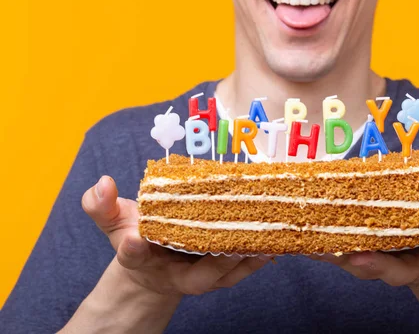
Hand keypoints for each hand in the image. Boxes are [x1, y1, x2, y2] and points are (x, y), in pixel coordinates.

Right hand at [81, 176, 270, 295]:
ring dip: (246, 259)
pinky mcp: (221, 274)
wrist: (155, 268)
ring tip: (265, 241)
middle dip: (216, 262)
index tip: (133, 237)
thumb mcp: (114, 221)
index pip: (134, 254)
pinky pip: (241, 269)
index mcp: (141, 257)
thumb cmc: (138, 237)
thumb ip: (101, 205)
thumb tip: (103, 183)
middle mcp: (174, 273)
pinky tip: (275, 239)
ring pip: (225, 275)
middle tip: (233, 244)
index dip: (133, 247)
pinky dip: (258, 257)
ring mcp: (201, 277)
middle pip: (196, 274)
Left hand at [311, 163, 418, 287]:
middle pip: (395, 271)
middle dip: (378, 266)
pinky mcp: (369, 251)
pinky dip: (329, 249)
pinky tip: (308, 240)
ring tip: (320, 249)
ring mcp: (390, 259)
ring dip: (342, 258)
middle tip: (361, 258)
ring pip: (365, 265)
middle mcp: (416, 262)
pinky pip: (348, 253)